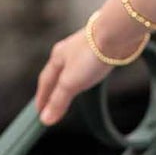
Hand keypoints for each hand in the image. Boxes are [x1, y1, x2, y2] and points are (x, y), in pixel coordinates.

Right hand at [36, 2, 144, 125]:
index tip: (39, 112)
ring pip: (71, 68)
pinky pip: (86, 66)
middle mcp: (67, 51)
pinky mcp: (99, 49)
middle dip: (52, 90)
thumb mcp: (71, 83)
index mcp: (57, 57)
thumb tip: (45, 120)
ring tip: (68, 92)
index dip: (42, 99)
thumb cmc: (91, 56)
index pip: (45, 82)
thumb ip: (58, 101)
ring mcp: (83, 49)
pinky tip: (89, 77)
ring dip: (67, 82)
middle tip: (51, 104)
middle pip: (56, 74)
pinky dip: (82, 75)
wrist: (116, 34)